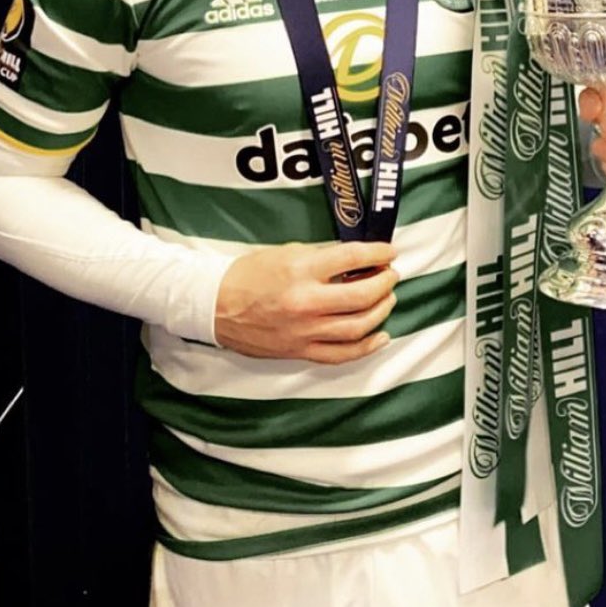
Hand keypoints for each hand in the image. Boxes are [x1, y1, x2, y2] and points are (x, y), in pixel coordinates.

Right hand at [214, 240, 397, 362]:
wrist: (214, 305)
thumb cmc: (249, 274)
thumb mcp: (286, 252)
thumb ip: (322, 258)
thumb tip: (357, 261)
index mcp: (301, 270)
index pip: (353, 258)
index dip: (378, 253)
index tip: (389, 251)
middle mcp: (306, 302)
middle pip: (363, 295)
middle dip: (385, 283)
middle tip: (391, 275)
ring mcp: (304, 331)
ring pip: (359, 326)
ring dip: (381, 311)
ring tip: (387, 299)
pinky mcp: (300, 351)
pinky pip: (342, 354)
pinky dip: (367, 346)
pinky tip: (381, 335)